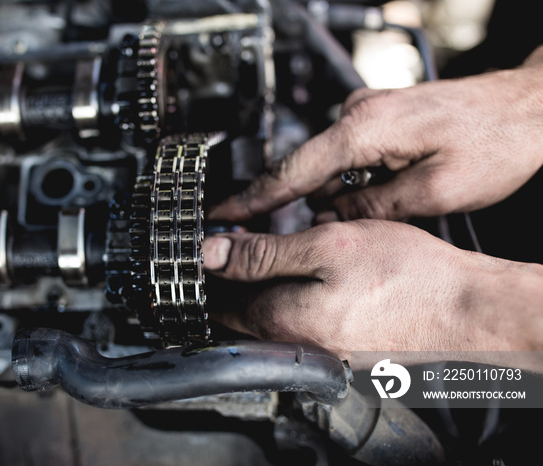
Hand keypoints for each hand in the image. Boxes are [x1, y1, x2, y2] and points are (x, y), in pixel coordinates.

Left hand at [203, 220, 542, 362]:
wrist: (466, 311)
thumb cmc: (406, 276)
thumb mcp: (326, 246)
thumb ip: (264, 253)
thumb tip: (209, 253)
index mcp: (280, 319)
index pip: (217, 300)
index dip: (205, 270)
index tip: (199, 250)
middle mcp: (294, 344)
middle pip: (240, 313)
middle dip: (229, 281)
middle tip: (232, 247)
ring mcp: (317, 351)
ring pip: (270, 317)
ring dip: (262, 288)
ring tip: (271, 256)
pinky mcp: (339, 349)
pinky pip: (299, 322)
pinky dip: (292, 298)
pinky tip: (310, 278)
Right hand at [209, 47, 542, 222]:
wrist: (531, 107)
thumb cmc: (495, 140)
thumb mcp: (434, 192)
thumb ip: (372, 207)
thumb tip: (331, 216)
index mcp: (363, 129)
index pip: (292, 171)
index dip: (253, 200)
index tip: (222, 217)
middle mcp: (359, 115)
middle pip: (306, 169)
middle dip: (295, 205)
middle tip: (281, 236)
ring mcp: (368, 114)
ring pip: (331, 168)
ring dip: (336, 196)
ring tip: (368, 215)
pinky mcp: (380, 120)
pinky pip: (351, 158)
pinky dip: (354, 182)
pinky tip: (380, 196)